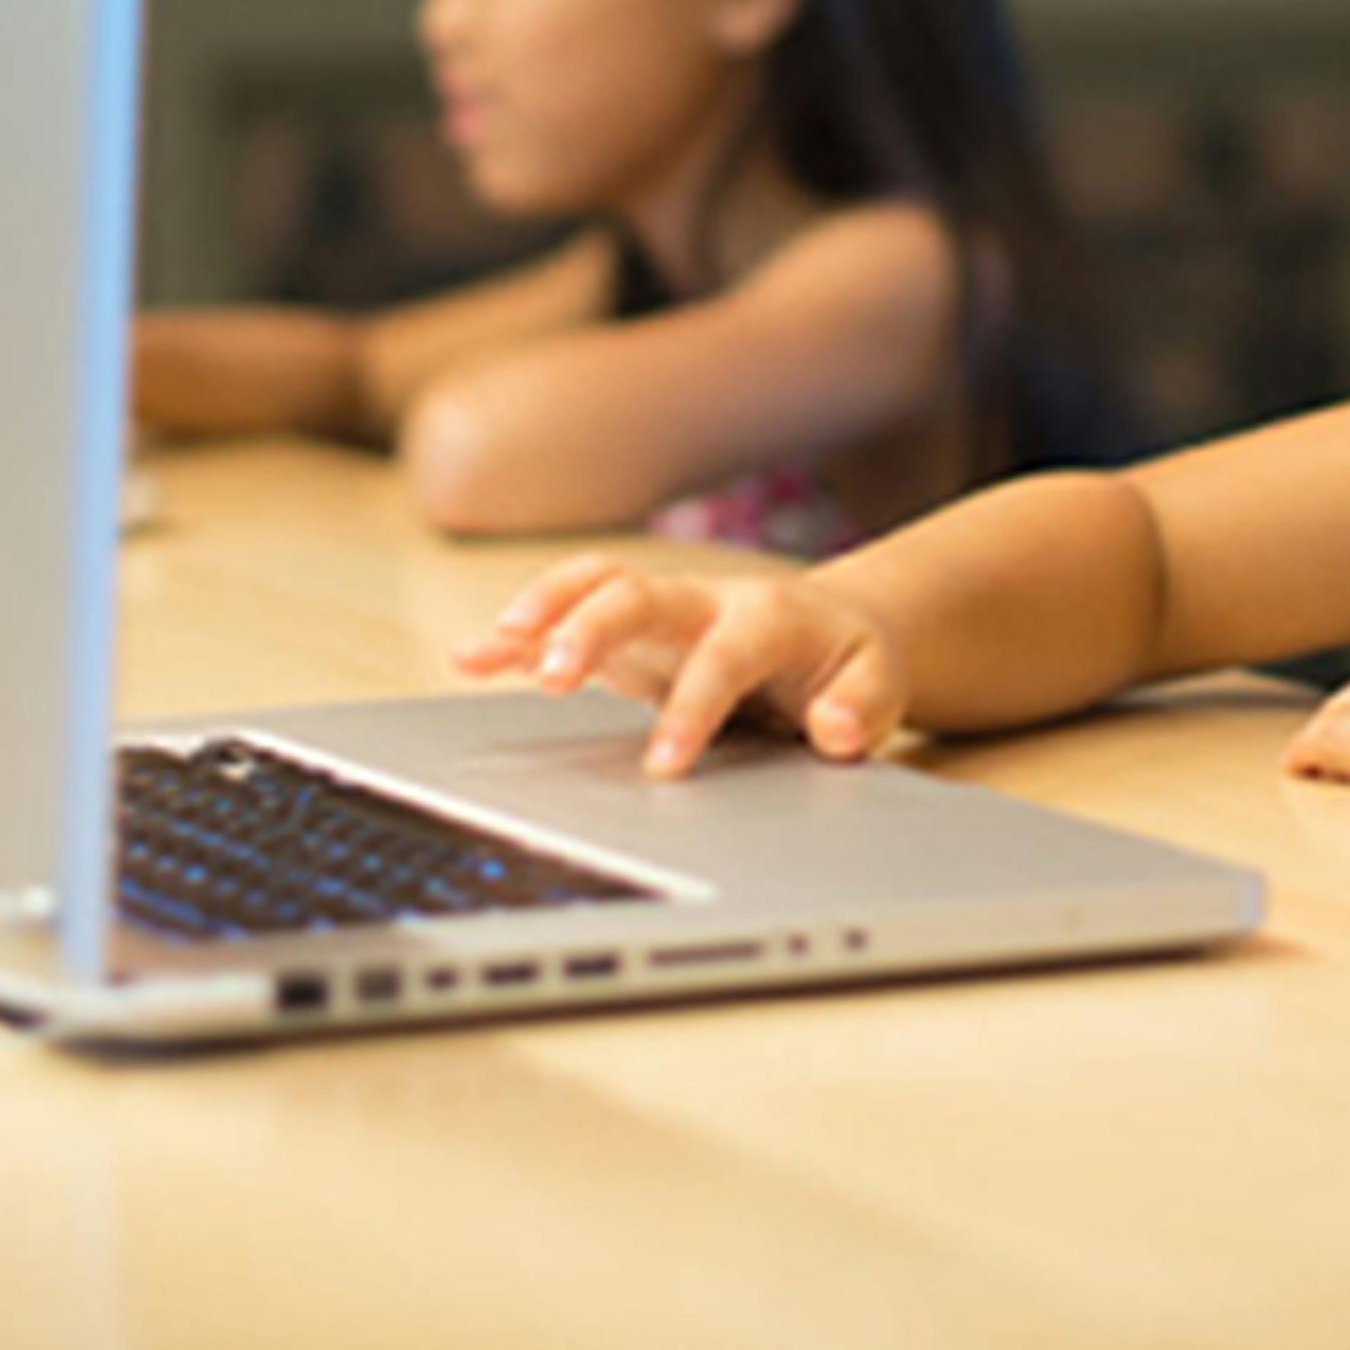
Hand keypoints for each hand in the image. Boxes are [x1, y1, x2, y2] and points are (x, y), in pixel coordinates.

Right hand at [452, 553, 908, 779]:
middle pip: (638, 595)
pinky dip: (518, 634)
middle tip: (555, 679)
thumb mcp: (879, 690)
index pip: (723, 656)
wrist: (832, 627)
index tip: (664, 765)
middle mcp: (704, 601)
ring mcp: (661, 610)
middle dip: (593, 629)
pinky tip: (470, 657)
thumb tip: (831, 729)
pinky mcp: (629, 630)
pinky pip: (567, 615)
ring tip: (492, 646)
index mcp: (768, 616)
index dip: (693, 707)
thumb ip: (859, 710)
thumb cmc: (850, 665)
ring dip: (544, 609)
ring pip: (594, 585)